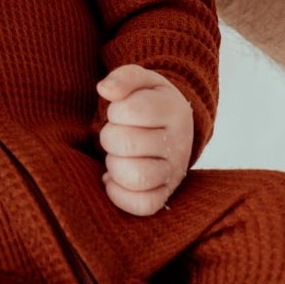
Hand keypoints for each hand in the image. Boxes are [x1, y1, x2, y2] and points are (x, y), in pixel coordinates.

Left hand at [96, 63, 193, 213]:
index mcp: (175, 111)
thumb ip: (124, 77)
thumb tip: (105, 89)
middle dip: (110, 137)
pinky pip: (143, 206)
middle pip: (127, 144)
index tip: (122, 112)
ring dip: (114, 165)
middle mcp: (180, 144)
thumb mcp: (143, 81)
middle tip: (117, 134)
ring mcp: (174, 173)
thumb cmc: (151, 103)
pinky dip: (120, 194)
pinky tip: (114, 178)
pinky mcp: (165, 195)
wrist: (175, 129)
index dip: (116, 110)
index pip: (131, 110)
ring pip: (136, 177)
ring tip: (118, 156)